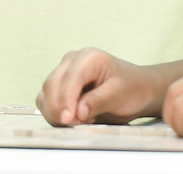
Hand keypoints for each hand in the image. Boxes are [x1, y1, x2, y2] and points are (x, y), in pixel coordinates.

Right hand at [36, 48, 163, 126]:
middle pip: (52, 85)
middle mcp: (72, 60)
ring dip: (55, 113)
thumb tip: (77, 112)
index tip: (68, 120)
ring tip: (80, 122)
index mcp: (89, 57)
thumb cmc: (131, 88)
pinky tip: (74, 119)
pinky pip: (46, 101)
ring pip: (45, 94)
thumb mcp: (119, 94)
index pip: (70, 77)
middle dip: (59, 109)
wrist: (136, 90)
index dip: (65, 100)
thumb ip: (98, 101)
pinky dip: (54, 114)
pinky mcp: (59, 86)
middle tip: (77, 125)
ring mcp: (64, 72)